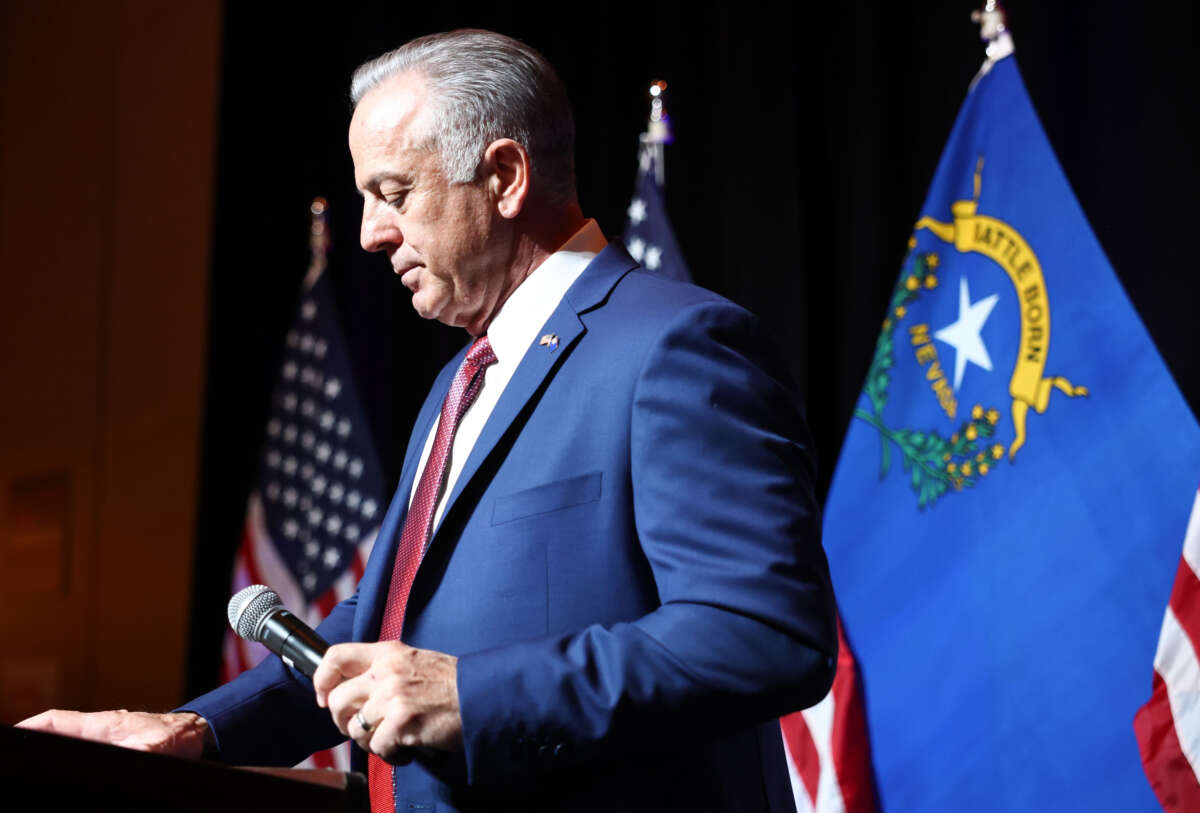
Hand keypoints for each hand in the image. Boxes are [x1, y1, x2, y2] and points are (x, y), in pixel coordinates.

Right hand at [16, 709, 213, 758]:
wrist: (200, 734)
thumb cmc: (178, 735)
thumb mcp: (155, 747)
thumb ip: (135, 751)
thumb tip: (125, 755)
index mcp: (102, 724)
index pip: (56, 721)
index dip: (31, 727)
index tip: (15, 736)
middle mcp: (100, 730)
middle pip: (56, 733)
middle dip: (36, 741)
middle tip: (19, 756)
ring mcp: (107, 740)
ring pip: (70, 743)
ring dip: (52, 748)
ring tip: (34, 764)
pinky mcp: (117, 750)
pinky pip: (85, 752)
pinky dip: (71, 757)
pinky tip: (64, 771)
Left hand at [313, 641, 461, 762]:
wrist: (480, 694)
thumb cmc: (449, 682)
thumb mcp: (411, 661)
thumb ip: (381, 669)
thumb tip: (350, 689)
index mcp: (386, 653)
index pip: (335, 657)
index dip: (321, 680)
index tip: (325, 697)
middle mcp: (385, 672)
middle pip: (336, 700)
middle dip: (344, 721)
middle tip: (363, 727)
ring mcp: (392, 697)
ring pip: (354, 729)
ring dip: (369, 740)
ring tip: (391, 738)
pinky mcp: (402, 722)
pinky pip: (377, 748)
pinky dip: (391, 754)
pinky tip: (407, 747)